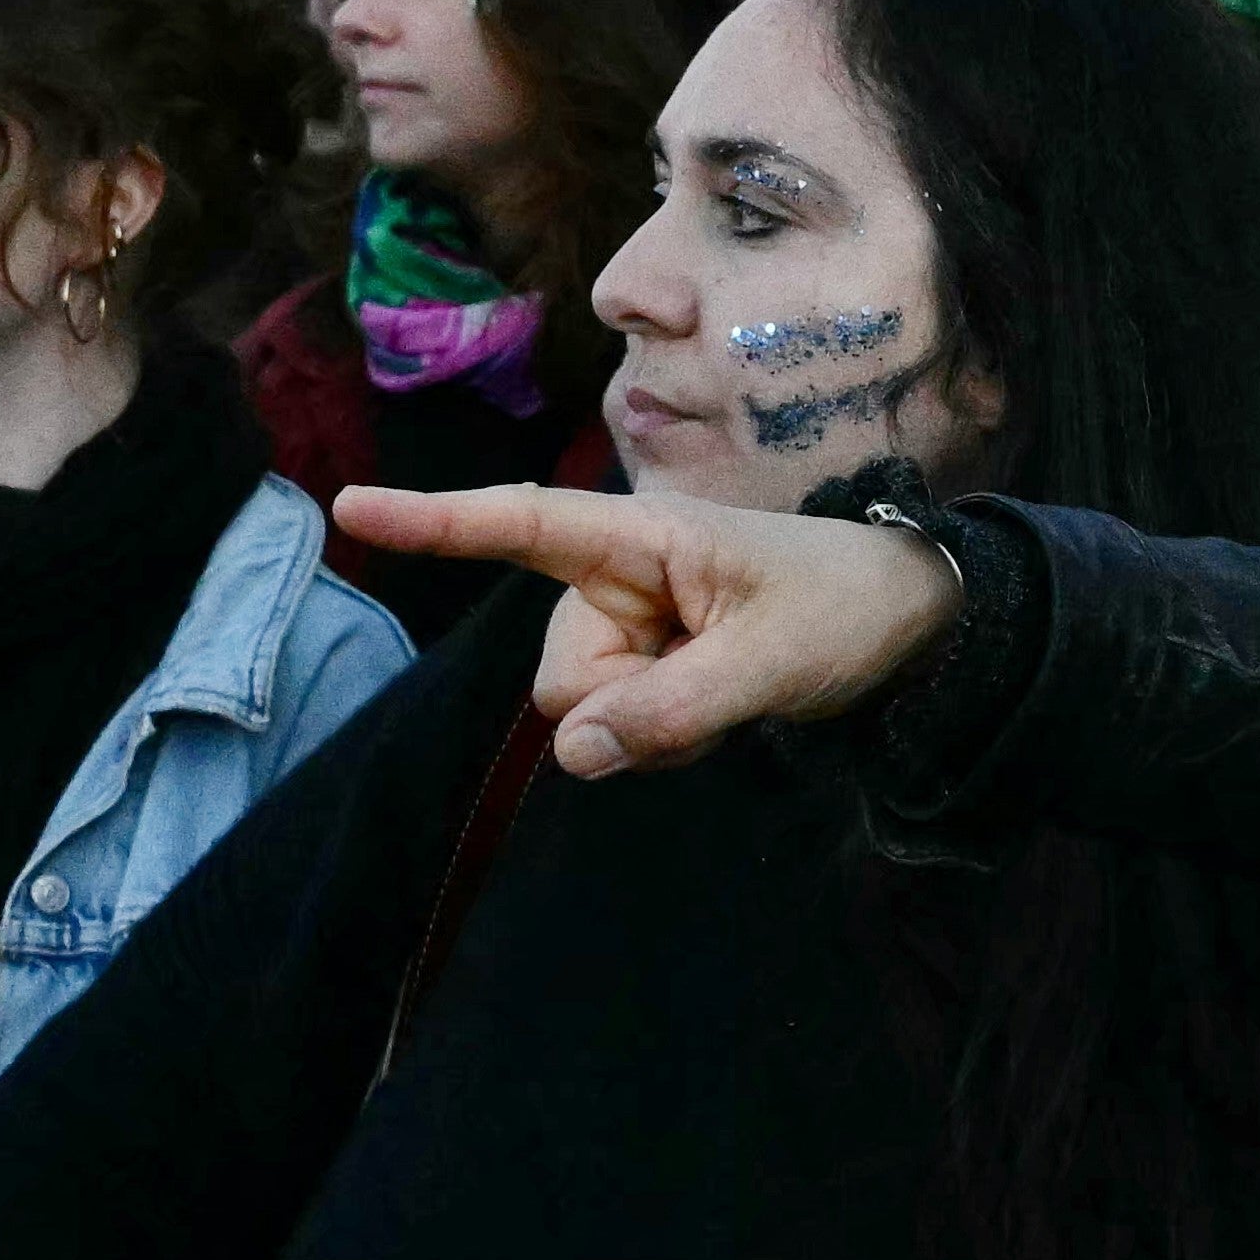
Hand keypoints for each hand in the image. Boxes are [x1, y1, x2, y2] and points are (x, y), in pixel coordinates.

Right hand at [326, 486, 961, 779]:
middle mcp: (618, 576)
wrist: (908, 618)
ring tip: (728, 691)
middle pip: (560, 673)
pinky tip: (716, 710)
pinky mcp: (647, 667)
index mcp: (642, 537)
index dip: (437, 522)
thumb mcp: (773, 661)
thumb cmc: (845, 607)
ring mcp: (631, 626)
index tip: (351, 509)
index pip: (524, 524)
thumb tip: (574, 750)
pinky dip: (658, 734)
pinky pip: (615, 726)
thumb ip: (675, 707)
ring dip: (647, 724)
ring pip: (583, 710)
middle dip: (622, 704)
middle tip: (717, 686)